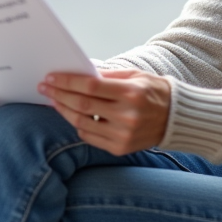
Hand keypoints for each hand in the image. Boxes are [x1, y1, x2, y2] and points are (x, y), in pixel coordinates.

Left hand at [40, 69, 170, 155]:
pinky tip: (72, 115)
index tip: (51, 78)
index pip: (90, 87)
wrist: (176, 118)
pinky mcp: (121, 148)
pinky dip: (78, 125)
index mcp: (131, 93)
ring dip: (64, 111)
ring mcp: (123, 134)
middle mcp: (127, 115)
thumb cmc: (154, 92)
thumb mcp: (135, 76)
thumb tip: (80, 73)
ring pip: (82, 123)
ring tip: (55, 101)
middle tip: (44, 88)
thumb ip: (108, 75)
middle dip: (59, 95)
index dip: (67, 82)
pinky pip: (90, 137)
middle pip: (82, 105)